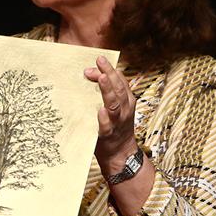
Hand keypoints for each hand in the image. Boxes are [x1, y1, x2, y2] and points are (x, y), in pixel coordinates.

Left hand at [84, 56, 137, 171]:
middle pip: (119, 88)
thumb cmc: (114, 128)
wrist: (120, 154)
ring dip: (108, 90)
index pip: (121, 81)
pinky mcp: (108, 135)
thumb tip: (88, 75)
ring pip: (115, 104)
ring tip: (101, 78)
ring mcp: (117, 122)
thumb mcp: (114, 108)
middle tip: (99, 61)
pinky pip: (107, 125)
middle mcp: (124, 110)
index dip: (110, 70)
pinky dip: (104, 118)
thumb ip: (104, 93)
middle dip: (110, 73)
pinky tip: (99, 111)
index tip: (98, 61)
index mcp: (126, 101)